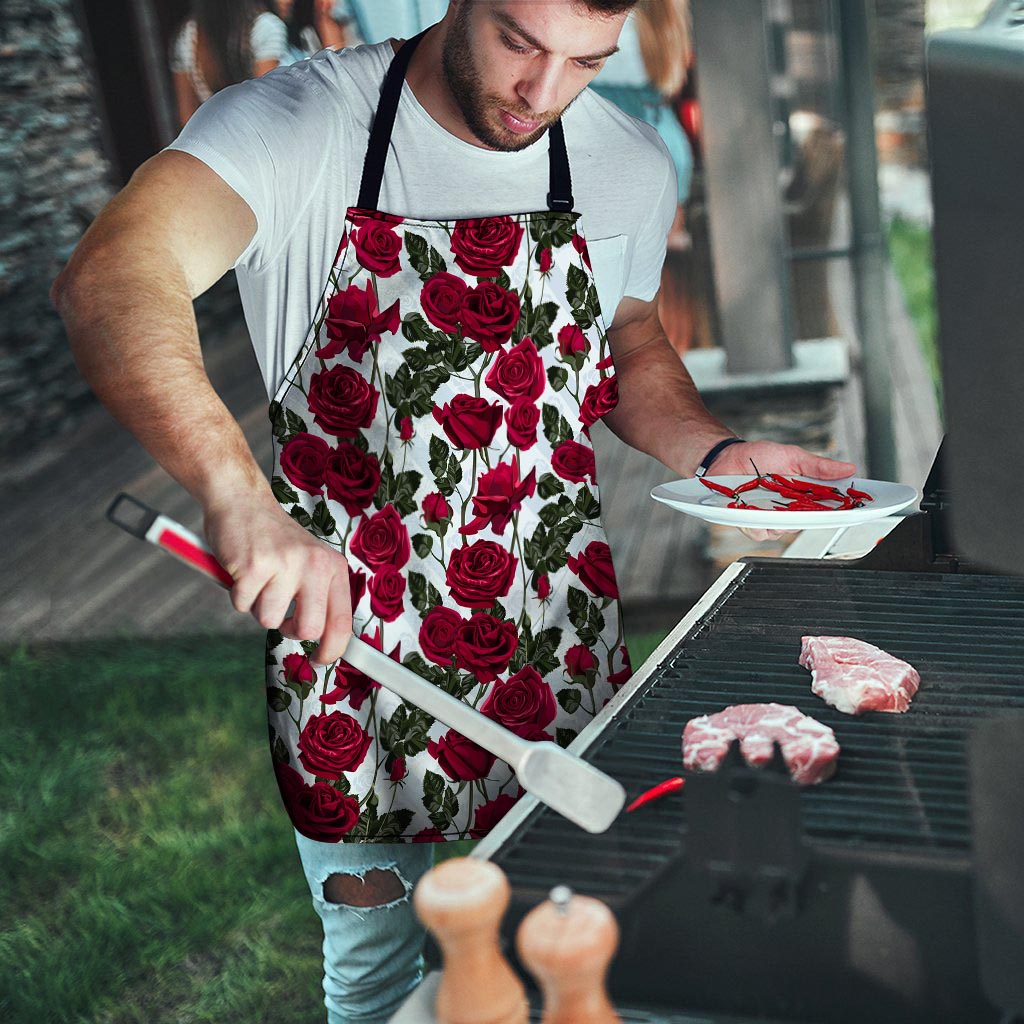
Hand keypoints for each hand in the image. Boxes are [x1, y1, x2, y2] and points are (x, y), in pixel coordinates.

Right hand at [203, 492, 351, 664]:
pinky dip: (238, 595)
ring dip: (258, 606)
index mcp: (332, 566)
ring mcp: (284, 564)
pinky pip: (242, 605)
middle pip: (308, 629)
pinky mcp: (254, 566)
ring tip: (260, 580)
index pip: (342, 620)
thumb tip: (325, 642)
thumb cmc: (274, 539)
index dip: (333, 649)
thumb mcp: (310, 562)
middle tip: (281, 614)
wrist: (242, 501)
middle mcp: (314, 564)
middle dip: (289, 630)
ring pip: (269, 620)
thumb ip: (319, 596)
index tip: (320, 660)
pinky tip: (243, 572)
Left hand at [708, 440, 856, 542]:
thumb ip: (819, 466)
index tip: (856, 509)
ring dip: (779, 518)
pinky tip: (752, 508)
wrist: (727, 458)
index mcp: (804, 495)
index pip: (829, 508)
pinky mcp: (751, 523)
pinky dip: (757, 522)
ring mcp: (770, 518)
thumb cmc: (759, 456)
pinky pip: (760, 532)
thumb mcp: (793, 456)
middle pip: (808, 523)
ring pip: (784, 531)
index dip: (843, 511)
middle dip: (809, 516)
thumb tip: (848, 468)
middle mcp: (790, 510)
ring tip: (769, 499)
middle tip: (803, 502)